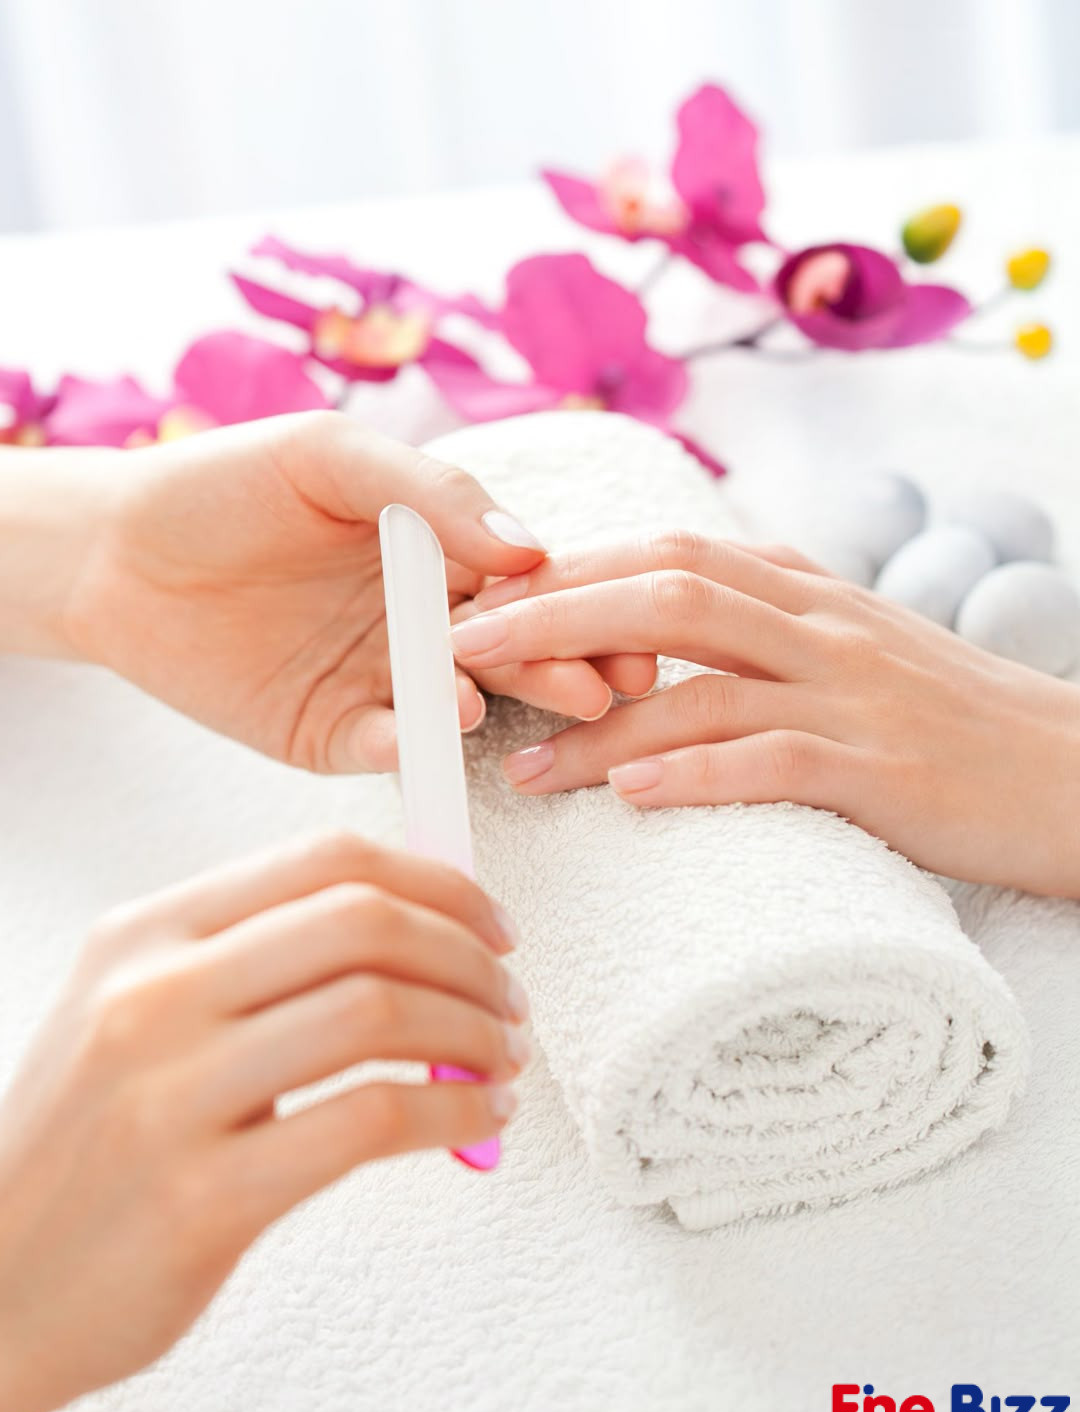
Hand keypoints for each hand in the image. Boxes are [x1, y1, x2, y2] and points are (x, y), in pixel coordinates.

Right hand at [0, 833, 527, 1411]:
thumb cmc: (73, 1149)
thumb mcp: (128, 1014)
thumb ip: (249, 967)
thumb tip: (404, 944)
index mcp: (143, 936)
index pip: (323, 862)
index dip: (434, 882)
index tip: (487, 922)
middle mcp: (153, 996)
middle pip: (363, 922)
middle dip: (467, 953)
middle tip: (508, 994)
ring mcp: (173, 1093)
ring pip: (377, 1011)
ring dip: (472, 1030)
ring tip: (502, 1057)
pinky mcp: (203, 1196)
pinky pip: (370, 1122)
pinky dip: (453, 1112)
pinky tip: (478, 1121)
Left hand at [62, 414, 654, 770]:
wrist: (112, 550)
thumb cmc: (223, 483)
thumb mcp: (331, 457)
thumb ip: (430, 492)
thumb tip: (533, 547)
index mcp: (439, 554)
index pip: (530, 585)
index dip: (579, 607)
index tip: (629, 629)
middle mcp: (424, 624)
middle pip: (512, 651)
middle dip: (558, 668)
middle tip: (598, 685)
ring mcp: (380, 684)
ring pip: (457, 704)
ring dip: (493, 707)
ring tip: (507, 699)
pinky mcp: (330, 734)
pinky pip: (383, 746)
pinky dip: (410, 743)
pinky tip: (431, 728)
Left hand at [450, 530, 1079, 896]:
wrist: (1075, 773)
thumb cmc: (949, 717)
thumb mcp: (851, 644)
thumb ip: (761, 621)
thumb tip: (656, 623)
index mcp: (802, 589)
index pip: (663, 554)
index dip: (563, 575)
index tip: (481, 604)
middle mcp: (819, 626)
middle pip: (662, 591)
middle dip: (549, 617)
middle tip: (457, 651)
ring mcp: (851, 694)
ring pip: (702, 679)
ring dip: (597, 723)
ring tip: (520, 766)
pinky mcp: (883, 772)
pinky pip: (775, 761)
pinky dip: (698, 772)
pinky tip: (634, 794)